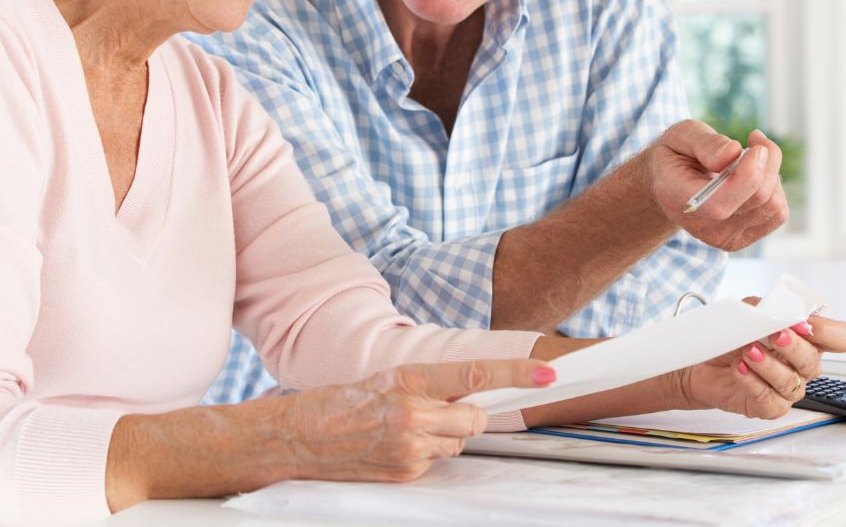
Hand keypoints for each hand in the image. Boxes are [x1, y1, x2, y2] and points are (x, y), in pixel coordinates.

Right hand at [282, 358, 556, 482]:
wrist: (298, 437)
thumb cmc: (340, 404)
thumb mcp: (387, 381)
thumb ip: (430, 387)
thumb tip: (472, 397)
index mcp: (409, 380)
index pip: (475, 374)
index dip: (517, 372)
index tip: (548, 371)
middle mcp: (413, 414)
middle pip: (475, 419)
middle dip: (464, 417)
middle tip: (432, 412)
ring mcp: (410, 448)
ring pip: (457, 444)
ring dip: (441, 438)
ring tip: (400, 431)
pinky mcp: (405, 473)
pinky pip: (436, 464)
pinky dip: (423, 456)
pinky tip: (393, 449)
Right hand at [645, 120, 788, 250]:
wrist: (669, 183)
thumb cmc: (676, 154)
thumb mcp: (680, 135)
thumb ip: (704, 142)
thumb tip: (733, 152)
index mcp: (677, 197)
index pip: (721, 203)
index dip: (749, 174)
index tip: (755, 145)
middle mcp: (699, 226)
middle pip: (756, 199)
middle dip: (767, 162)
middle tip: (755, 139)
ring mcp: (721, 238)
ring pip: (772, 206)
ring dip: (772, 173)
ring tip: (752, 156)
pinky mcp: (739, 240)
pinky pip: (777, 214)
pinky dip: (775, 189)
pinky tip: (756, 176)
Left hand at [670, 310, 845, 419]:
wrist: (703, 361)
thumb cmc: (733, 337)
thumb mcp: (748, 312)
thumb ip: (766, 308)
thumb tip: (779, 311)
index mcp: (806, 340)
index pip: (840, 338)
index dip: (829, 332)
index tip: (804, 323)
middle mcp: (802, 367)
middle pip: (813, 361)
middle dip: (793, 346)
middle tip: (774, 334)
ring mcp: (787, 389)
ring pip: (790, 382)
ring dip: (768, 364)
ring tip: (747, 351)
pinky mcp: (769, 407)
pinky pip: (769, 400)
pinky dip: (753, 383)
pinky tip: (740, 369)